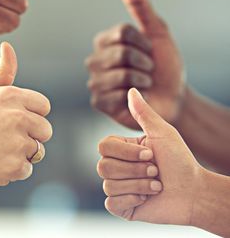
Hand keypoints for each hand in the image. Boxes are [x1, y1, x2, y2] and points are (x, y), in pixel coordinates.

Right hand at [0, 42, 51, 197]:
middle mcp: (18, 116)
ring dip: (21, 154)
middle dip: (31, 136)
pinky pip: (27, 169)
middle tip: (5, 139)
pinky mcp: (15, 165)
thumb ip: (2, 73)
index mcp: (12, 96)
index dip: (32, 115)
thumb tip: (7, 46)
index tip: (15, 122)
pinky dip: (13, 171)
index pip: (44, 106)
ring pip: (37, 150)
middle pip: (46, 130)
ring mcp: (18, 142)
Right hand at [86, 0, 184, 128]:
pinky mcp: (98, 101)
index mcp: (105, 41)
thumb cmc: (163, 65)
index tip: (151, 52)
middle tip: (148, 70)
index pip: (122, 32)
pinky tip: (135, 97)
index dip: (144, 43)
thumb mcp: (156, 32)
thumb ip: (140, 5)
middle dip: (145, 62)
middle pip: (121, 53)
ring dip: (142, 80)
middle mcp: (95, 60)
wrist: (172, 98)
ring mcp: (95, 81)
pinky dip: (135, 96)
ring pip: (121, 74)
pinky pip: (118, 93)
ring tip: (143, 84)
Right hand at [98, 88, 203, 224]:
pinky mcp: (122, 206)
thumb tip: (131, 90)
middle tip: (155, 171)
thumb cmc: (179, 160)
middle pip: (103, 167)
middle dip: (135, 170)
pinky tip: (146, 198)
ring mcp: (118, 186)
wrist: (194, 192)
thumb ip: (143, 113)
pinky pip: (112, 203)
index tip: (150, 153)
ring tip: (156, 185)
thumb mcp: (162, 132)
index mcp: (122, 149)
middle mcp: (117, 166)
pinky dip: (132, 200)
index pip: (103, 147)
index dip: (126, 152)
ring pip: (108, 185)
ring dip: (138, 185)